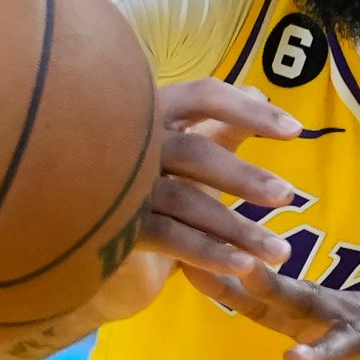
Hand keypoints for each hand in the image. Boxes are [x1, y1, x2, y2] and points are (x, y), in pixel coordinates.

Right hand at [99, 77, 305, 320]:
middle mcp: (133, 139)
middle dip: (244, 176)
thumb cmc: (135, 163)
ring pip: (186, 202)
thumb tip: (259, 92)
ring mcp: (121, 184)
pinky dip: (208, 253)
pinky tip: (243, 267)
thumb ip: (216, 120)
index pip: (204, 95)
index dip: (250, 110)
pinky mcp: (115, 226)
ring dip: (237, 229)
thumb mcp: (174, 136)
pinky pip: (169, 239)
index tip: (295, 130)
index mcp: (150, 106)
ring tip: (280, 252)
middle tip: (288, 196)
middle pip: (195, 152)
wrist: (63, 207)